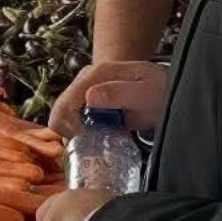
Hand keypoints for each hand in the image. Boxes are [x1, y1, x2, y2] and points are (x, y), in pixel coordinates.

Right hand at [48, 60, 168, 138]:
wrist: (162, 87)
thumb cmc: (158, 90)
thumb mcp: (145, 92)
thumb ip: (120, 93)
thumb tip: (89, 97)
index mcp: (97, 74)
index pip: (67, 102)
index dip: (73, 127)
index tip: (89, 141)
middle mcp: (85, 80)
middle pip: (59, 111)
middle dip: (70, 133)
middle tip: (92, 146)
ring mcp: (83, 91)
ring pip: (61, 117)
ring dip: (72, 135)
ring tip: (95, 143)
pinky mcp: (85, 103)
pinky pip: (70, 121)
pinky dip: (76, 134)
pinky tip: (93, 140)